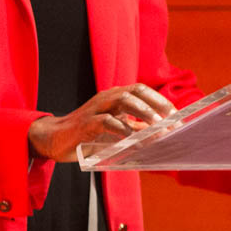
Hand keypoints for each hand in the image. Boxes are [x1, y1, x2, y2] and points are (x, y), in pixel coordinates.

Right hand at [29, 83, 174, 161]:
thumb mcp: (114, 130)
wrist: (54, 139)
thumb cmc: (87, 135)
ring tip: (157, 126)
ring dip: (143, 112)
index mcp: (113, 98)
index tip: (176, 116)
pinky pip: (106, 121)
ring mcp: (95, 109)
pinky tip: (132, 137)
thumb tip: (158, 135)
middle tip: (171, 120)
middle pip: (135, 91)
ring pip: (122, 100)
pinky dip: (122, 128)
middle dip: (156, 104)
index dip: (160, 101)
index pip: (141, 91)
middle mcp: (106, 98)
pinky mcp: (86, 123)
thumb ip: (133, 129)